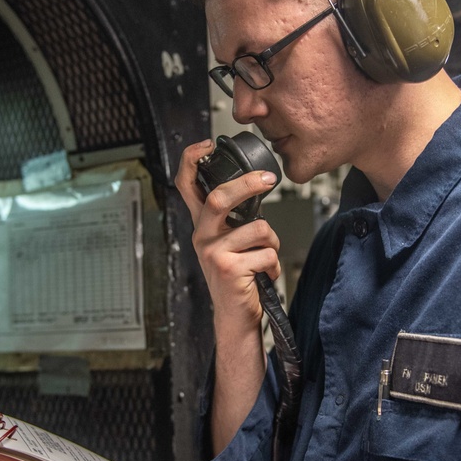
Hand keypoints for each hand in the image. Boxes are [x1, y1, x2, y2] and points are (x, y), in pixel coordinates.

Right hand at [174, 139, 280, 331]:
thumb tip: (256, 187)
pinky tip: (263, 274)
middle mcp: (202, 236)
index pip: (186, 186)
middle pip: (219, 198)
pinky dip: (274, 264)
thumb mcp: (229, 242)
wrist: (235, 316)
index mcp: (202, 225)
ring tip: (265, 257)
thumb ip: (235, 217)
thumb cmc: (237, 276)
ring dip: (272, 243)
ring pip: (258, 229)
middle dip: (247, 185)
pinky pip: (266, 253)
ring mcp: (212, 253)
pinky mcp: (229, 269)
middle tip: (268, 180)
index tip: (207, 145)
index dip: (191, 160)